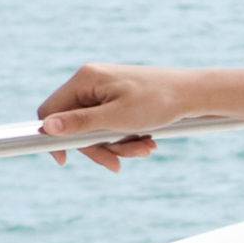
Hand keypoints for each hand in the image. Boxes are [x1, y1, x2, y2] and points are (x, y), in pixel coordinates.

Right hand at [36, 63, 193, 171]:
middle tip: (118, 163)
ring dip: (118, 144)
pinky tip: (147, 141)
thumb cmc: (159, 102)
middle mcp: (92, 81)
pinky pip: (112, 124)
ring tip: (145, 148)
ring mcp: (106, 90)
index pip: (51, 111)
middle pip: (76, 124)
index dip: (54, 137)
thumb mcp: (116, 118)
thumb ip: (80, 123)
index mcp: (85, 79)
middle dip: (99, 146)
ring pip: (96, 128)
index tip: (65, 160)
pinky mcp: (120, 98)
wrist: (196, 94)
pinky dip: (127, 137)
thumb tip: (46, 127)